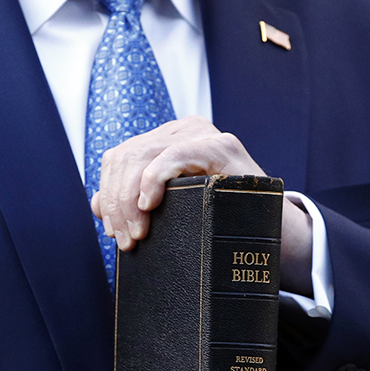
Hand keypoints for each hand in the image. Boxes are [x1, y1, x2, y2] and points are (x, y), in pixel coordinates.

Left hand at [89, 116, 314, 293]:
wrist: (273, 231)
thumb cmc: (220, 220)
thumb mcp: (173, 209)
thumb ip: (136, 201)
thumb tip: (96, 203)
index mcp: (169, 139)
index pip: (121, 156)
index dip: (109, 193)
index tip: (112, 230)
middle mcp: (184, 129)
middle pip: (127, 156)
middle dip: (117, 202)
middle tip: (124, 241)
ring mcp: (203, 134)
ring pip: (143, 156)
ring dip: (130, 200)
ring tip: (137, 234)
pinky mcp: (221, 146)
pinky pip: (173, 155)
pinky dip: (154, 180)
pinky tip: (149, 205)